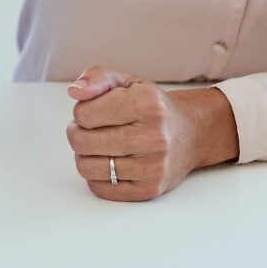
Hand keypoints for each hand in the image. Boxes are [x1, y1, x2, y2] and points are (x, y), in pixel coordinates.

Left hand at [65, 66, 238, 202]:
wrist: (192, 134)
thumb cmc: (153, 107)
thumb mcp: (128, 82)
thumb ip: (97, 78)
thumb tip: (75, 92)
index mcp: (147, 103)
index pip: (84, 114)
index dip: (81, 112)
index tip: (94, 112)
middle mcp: (153, 137)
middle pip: (83, 142)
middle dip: (77, 134)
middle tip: (89, 130)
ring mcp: (153, 167)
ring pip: (87, 168)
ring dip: (84, 156)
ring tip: (98, 146)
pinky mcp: (150, 190)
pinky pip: (100, 188)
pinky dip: (95, 176)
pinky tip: (108, 163)